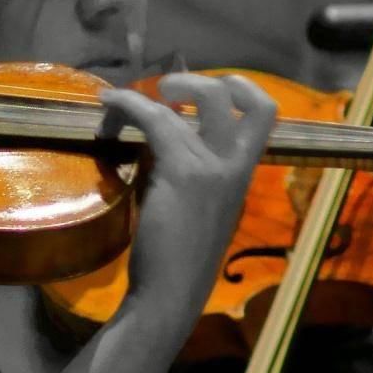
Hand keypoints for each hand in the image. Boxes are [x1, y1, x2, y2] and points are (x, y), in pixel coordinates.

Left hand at [100, 72, 275, 324]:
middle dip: (206, 80)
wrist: (171, 292)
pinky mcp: (182, 170)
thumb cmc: (178, 258)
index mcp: (243, 175)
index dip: (244, 91)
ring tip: (121, 99)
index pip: (265, 118)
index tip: (209, 88)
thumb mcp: (198, 207)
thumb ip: (191, 173)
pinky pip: (157, 119)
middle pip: (247, 100)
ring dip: (156, 90)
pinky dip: (128, 105)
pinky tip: (107, 106)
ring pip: (198, 101)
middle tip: (167, 87)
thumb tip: (161, 142)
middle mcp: (237, 166)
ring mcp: (214, 167)